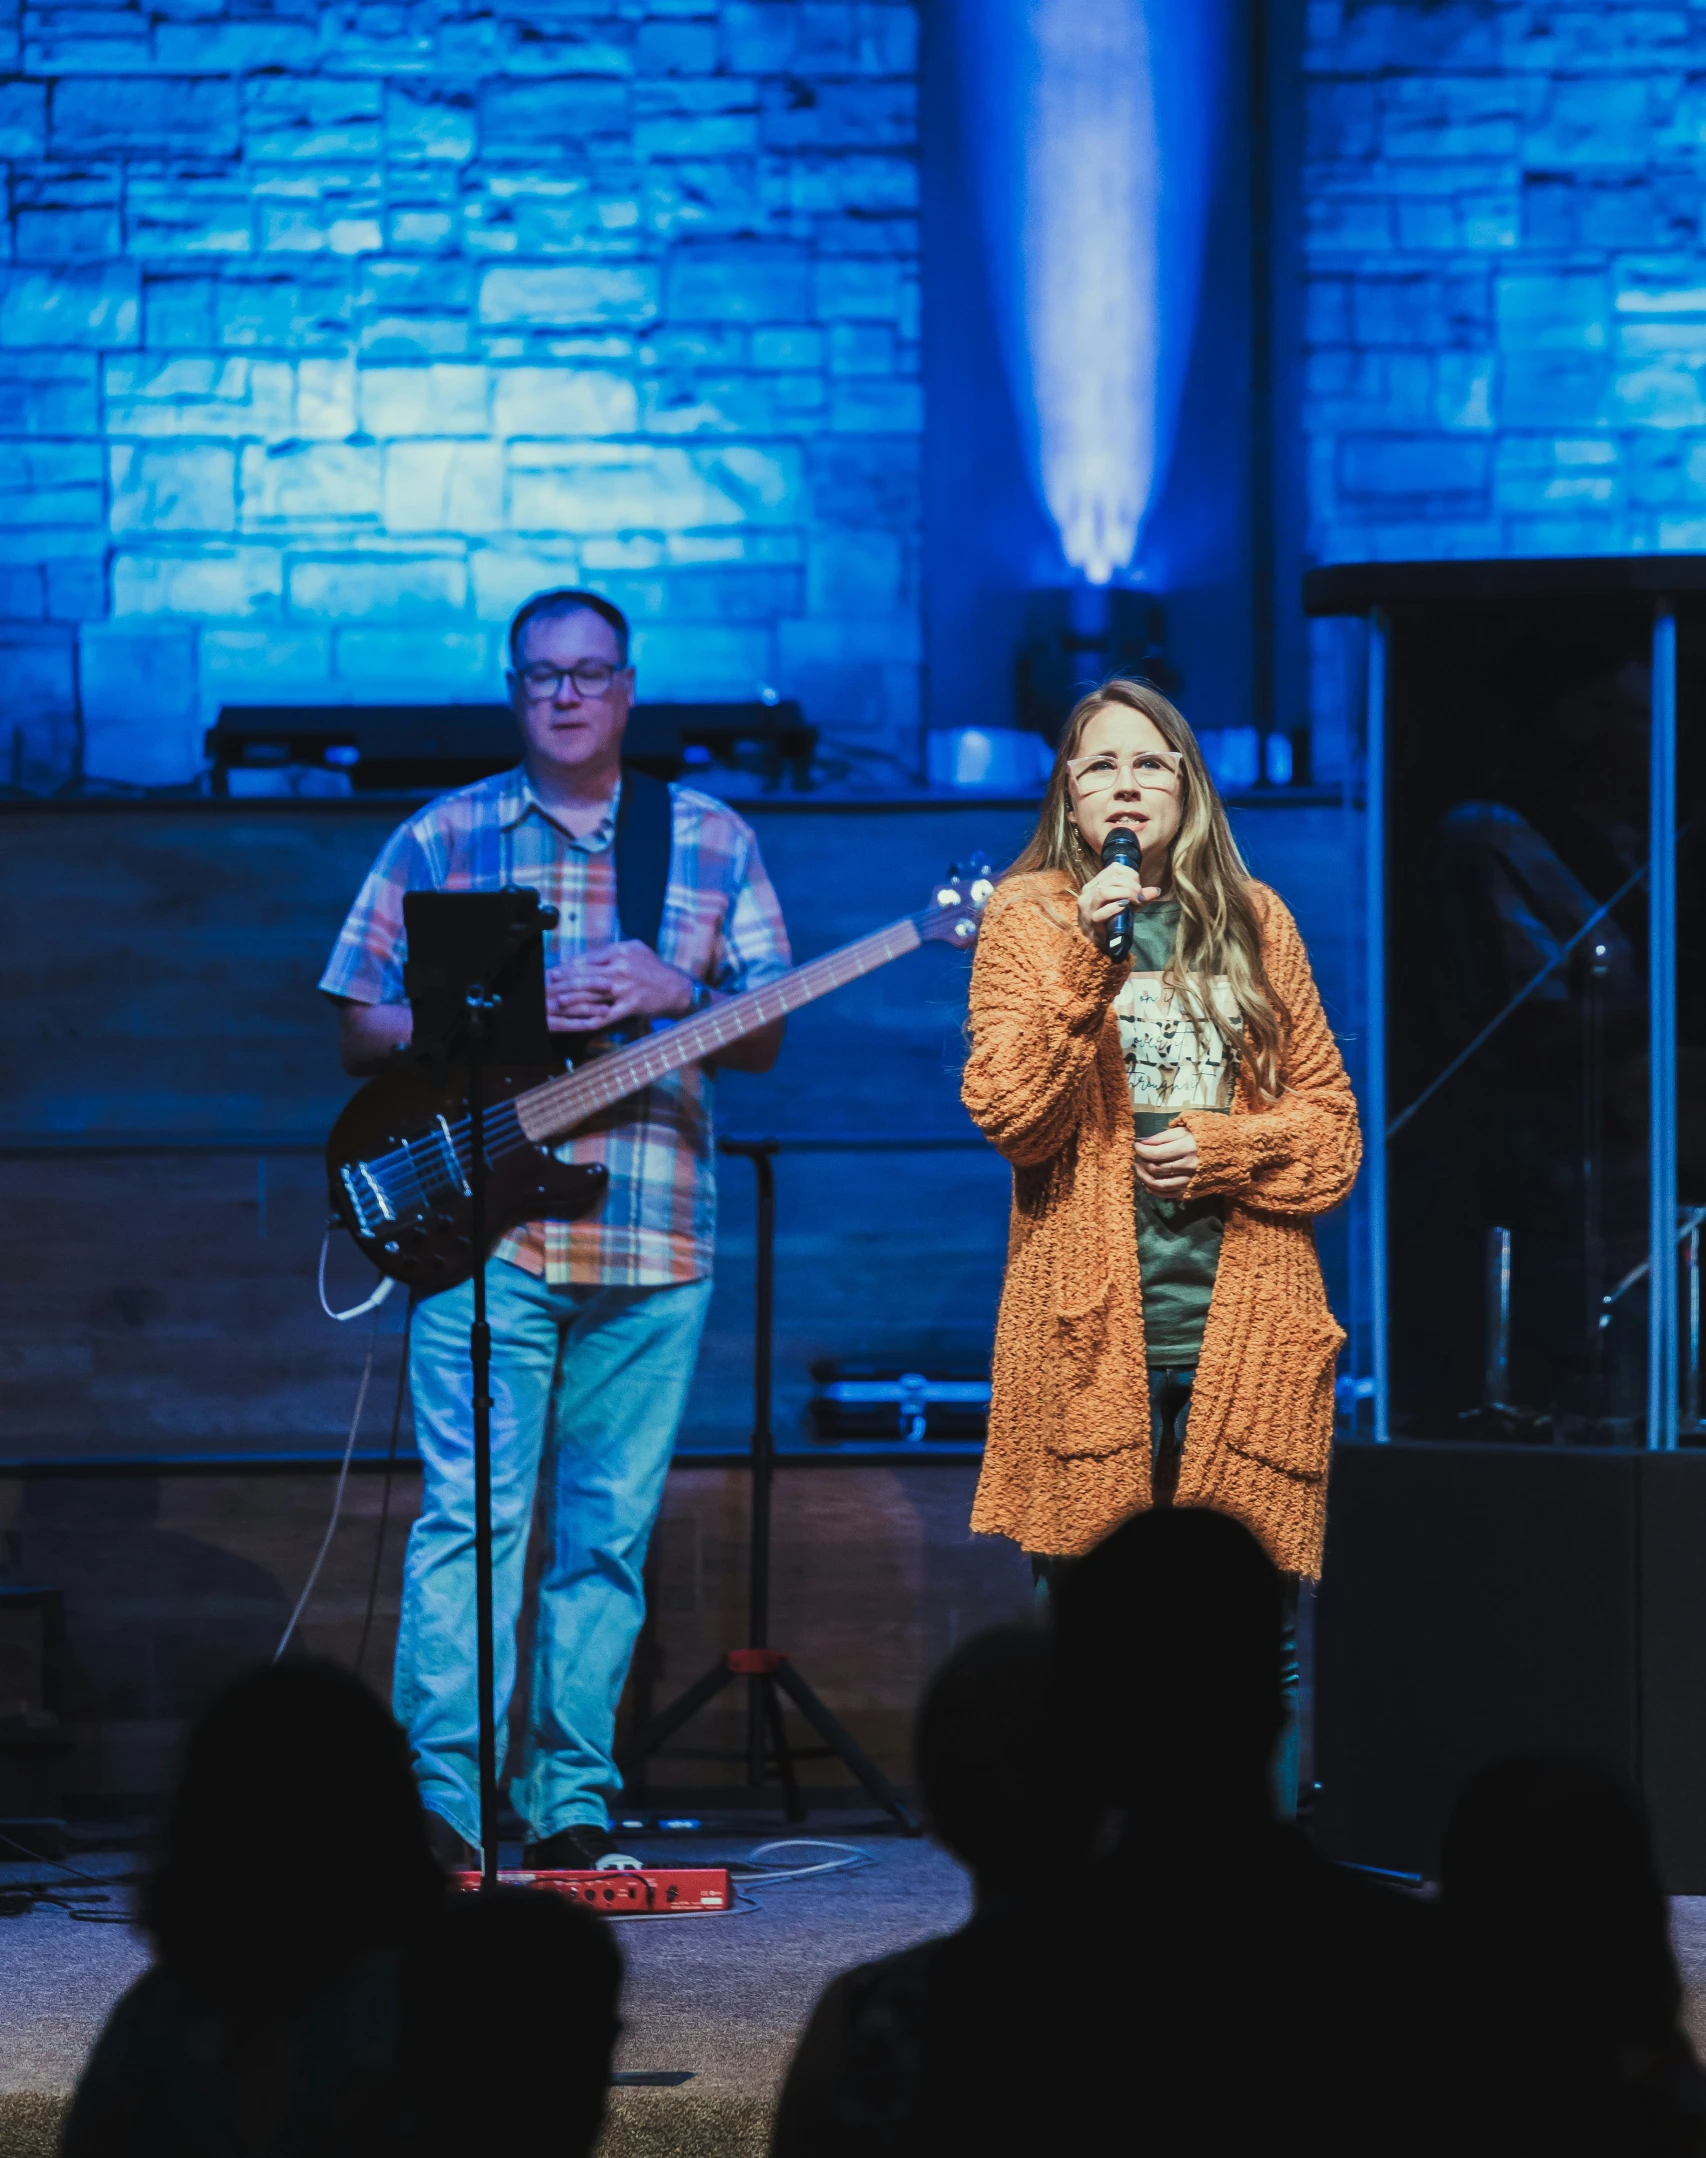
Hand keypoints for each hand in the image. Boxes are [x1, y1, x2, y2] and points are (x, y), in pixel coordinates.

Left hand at [548, 942, 697, 1032]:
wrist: (677, 988)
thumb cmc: (654, 968)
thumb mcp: (635, 949)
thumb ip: (612, 950)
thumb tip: (587, 955)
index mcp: (620, 951)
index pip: (587, 958)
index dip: (568, 965)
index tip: (553, 970)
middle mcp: (621, 968)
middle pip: (585, 975)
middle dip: (563, 981)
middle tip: (546, 985)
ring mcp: (626, 988)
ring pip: (592, 993)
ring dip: (572, 998)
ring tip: (557, 1001)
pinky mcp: (630, 1005)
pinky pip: (608, 1014)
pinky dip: (592, 1019)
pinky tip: (579, 1023)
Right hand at [1077, 863, 1161, 947]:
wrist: (1100, 941)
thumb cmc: (1112, 919)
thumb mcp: (1127, 904)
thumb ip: (1139, 896)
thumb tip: (1156, 890)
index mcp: (1096, 883)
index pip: (1114, 868)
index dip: (1130, 874)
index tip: (1139, 886)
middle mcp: (1088, 891)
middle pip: (1111, 879)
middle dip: (1131, 886)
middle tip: (1140, 896)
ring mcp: (1087, 906)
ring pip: (1104, 891)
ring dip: (1125, 894)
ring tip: (1135, 901)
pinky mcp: (1090, 921)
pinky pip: (1101, 912)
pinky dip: (1115, 908)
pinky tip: (1124, 907)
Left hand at [1134, 1126, 1198, 1197]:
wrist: (1227, 1154)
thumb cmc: (1203, 1138)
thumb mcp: (1185, 1130)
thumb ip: (1163, 1136)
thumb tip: (1144, 1142)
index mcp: (1187, 1148)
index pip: (1156, 1153)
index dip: (1142, 1150)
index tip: (1137, 1145)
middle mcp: (1188, 1167)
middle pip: (1156, 1169)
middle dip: (1142, 1163)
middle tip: (1138, 1157)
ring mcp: (1189, 1181)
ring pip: (1159, 1184)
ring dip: (1144, 1177)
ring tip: (1138, 1169)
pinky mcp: (1190, 1190)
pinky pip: (1167, 1194)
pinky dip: (1154, 1190)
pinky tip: (1147, 1183)